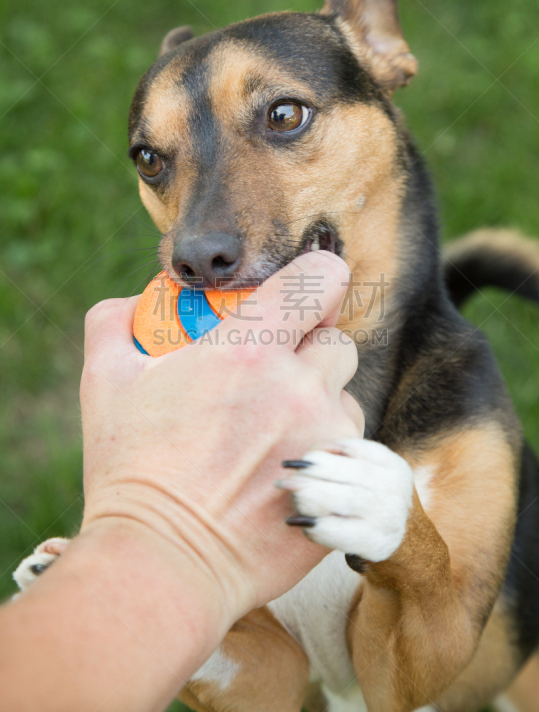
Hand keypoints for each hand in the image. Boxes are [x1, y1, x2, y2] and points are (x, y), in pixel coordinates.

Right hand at [80, 250, 362, 624]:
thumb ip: (115, 324)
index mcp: (249, 349)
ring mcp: (325, 436)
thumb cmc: (132, 471)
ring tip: (271, 430)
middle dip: (311, 347)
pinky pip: (346, 446)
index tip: (303, 293)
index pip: (319, 280)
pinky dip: (322, 447)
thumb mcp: (104, 383)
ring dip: (318, 402)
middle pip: (337, 340)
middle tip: (275, 370)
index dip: (316, 278)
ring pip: (345, 397)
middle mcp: (300, 386)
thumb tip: (131, 301)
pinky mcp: (337, 482)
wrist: (162, 560)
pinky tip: (281, 466)